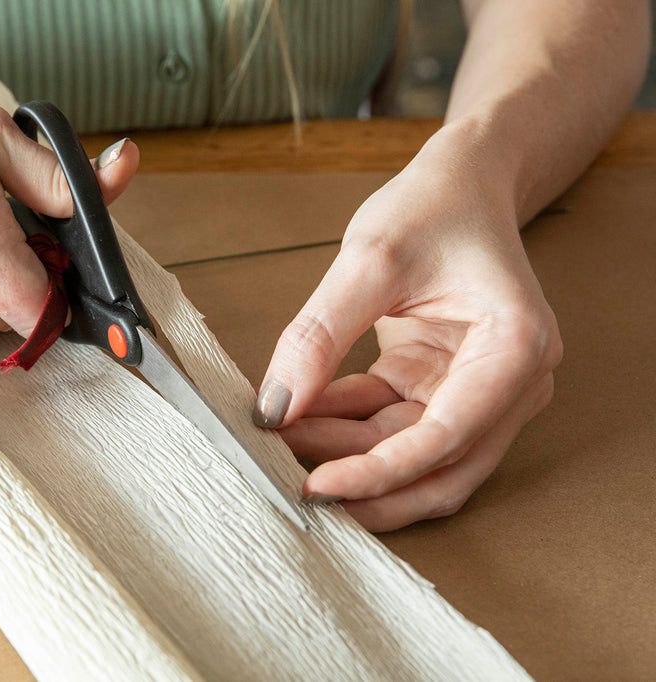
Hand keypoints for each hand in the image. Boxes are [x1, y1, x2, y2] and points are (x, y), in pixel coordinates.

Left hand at [254, 123, 561, 530]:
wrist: (458, 183)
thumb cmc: (433, 207)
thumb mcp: (369, 260)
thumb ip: (319, 335)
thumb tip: (273, 406)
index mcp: (516, 350)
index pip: (446, 438)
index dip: (379, 471)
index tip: (316, 485)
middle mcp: (510, 382)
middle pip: (440, 469)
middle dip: (368, 484)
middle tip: (295, 486)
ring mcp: (478, 388)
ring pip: (411, 455)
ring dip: (347, 455)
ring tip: (281, 440)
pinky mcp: (441, 384)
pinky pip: (390, 424)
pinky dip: (346, 426)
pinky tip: (296, 418)